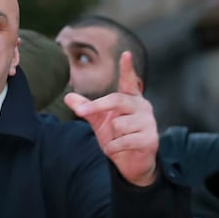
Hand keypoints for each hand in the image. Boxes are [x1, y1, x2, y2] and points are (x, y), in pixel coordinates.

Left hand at [63, 51, 158, 185]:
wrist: (130, 164)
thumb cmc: (116, 137)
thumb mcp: (99, 121)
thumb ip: (86, 108)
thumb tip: (67, 97)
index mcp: (131, 99)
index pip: (129, 81)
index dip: (127, 68)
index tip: (125, 54)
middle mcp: (142, 107)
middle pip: (116, 100)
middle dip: (96, 107)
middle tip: (79, 113)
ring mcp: (149, 122)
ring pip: (118, 124)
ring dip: (111, 136)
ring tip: (119, 140)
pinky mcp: (150, 139)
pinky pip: (123, 140)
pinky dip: (114, 148)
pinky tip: (120, 150)